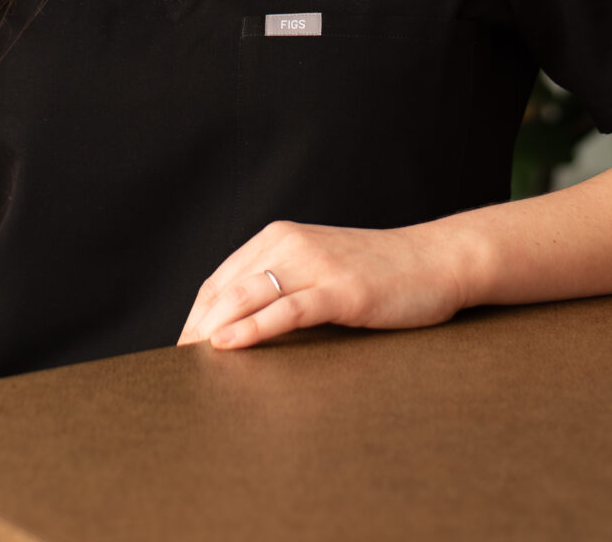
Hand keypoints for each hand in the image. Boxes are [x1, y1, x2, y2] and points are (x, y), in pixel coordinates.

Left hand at [176, 218, 467, 350]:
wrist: (435, 260)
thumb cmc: (377, 272)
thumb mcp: (320, 266)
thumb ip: (283, 281)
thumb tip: (238, 323)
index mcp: (280, 236)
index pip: (220, 280)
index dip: (194, 317)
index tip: (179, 353)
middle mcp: (291, 243)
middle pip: (225, 290)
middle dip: (195, 331)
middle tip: (176, 373)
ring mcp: (316, 265)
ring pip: (247, 296)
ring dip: (212, 331)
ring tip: (191, 368)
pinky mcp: (340, 290)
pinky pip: (286, 310)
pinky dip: (252, 328)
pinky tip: (228, 346)